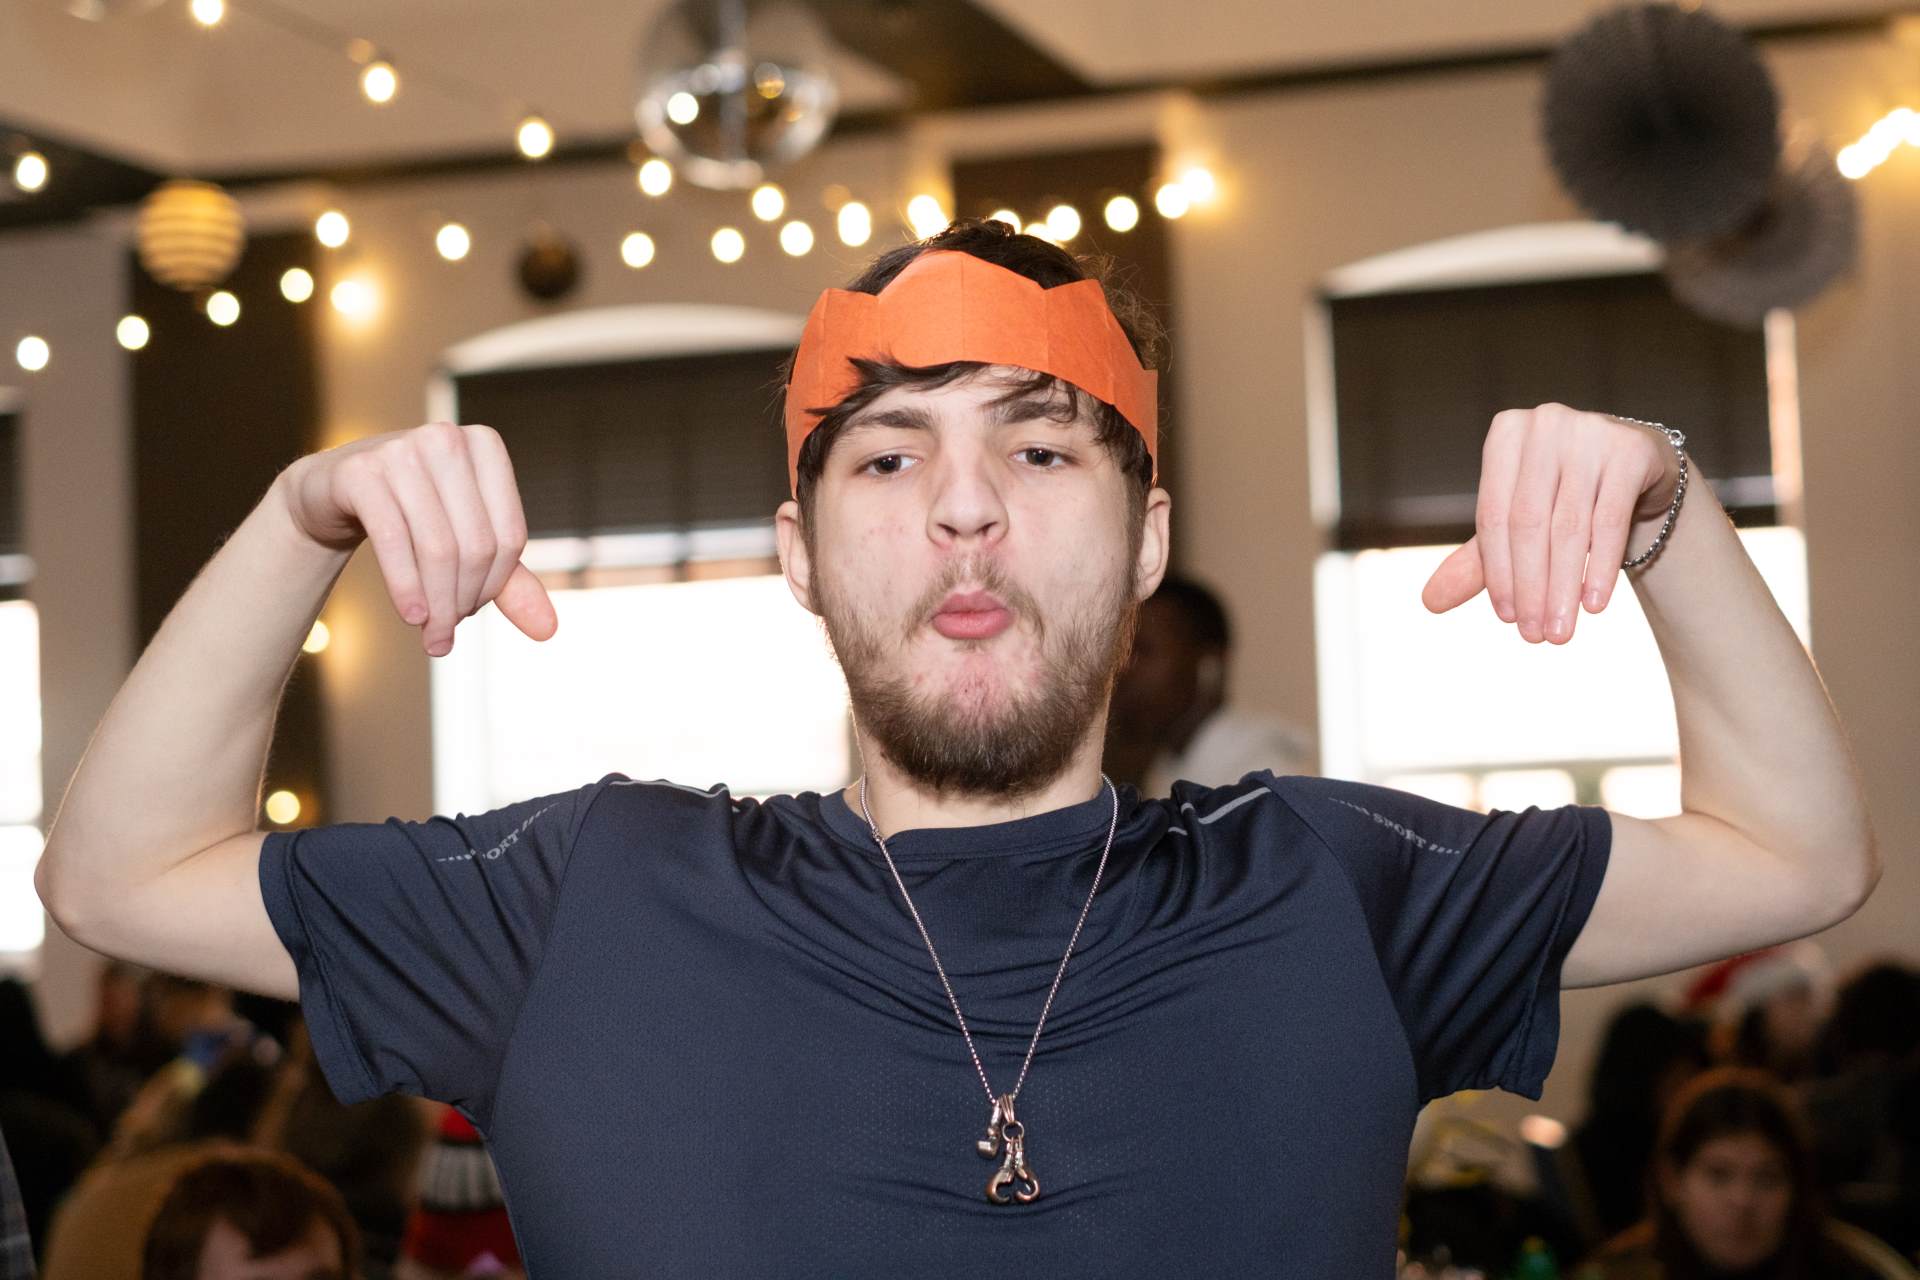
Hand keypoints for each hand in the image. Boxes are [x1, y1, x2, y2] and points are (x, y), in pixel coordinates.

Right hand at [276, 422, 555, 655]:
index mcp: (485, 446)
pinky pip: (394, 540)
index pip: (509, 536)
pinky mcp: (361, 471)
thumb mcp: (467, 543)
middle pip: (476, 545)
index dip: (494, 586)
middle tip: (445, 635)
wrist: (334, 492)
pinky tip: (411, 616)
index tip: (472, 613)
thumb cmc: (413, 516)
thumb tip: (549, 630)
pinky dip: (405, 586)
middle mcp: (446, 438)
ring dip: (436, 604)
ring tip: (431, 637)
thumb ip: (510, 582)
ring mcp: (401, 449)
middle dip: (462, 601)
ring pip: (438, 547)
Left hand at [1421, 404, 1680, 643]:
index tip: (1507, 620)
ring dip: (1563, 588)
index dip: (1498, 573)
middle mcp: (1544, 424)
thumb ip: (1478, 560)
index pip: (1493, 516)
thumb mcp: (1517, 524)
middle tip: (1536, 637)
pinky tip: (1594, 606)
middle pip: (1529, 524)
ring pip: (1568, 528)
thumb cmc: (1563, 496)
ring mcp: (1589, 431)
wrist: (1637, 470)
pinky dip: (1599, 568)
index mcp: (1505, 434)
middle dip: (1531, 587)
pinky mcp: (1629, 450)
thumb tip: (1429, 602)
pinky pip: (1609, 521)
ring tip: (1561, 633)